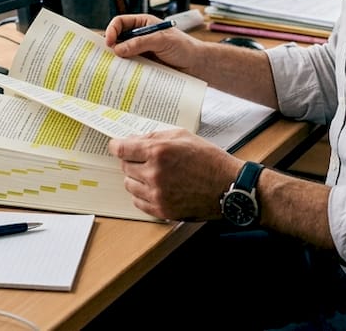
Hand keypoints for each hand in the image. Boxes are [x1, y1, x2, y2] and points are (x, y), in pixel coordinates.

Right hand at [105, 14, 199, 71]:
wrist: (197, 65)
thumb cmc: (184, 47)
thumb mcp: (162, 40)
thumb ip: (140, 43)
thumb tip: (118, 49)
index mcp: (143, 24)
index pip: (120, 23)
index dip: (112, 30)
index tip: (109, 42)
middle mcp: (139, 37)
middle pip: (118, 39)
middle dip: (110, 47)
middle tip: (104, 57)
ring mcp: (141, 52)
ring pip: (122, 55)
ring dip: (116, 61)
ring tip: (110, 69)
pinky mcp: (144, 66)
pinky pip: (130, 68)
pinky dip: (124, 72)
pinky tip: (121, 77)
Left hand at [108, 129, 241, 221]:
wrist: (228, 186)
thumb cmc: (209, 159)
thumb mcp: (183, 136)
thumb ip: (156, 136)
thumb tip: (135, 139)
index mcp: (159, 151)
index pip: (122, 149)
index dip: (117, 146)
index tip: (117, 146)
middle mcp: (154, 173)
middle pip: (124, 167)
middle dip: (132, 161)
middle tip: (145, 159)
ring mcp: (157, 194)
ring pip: (129, 184)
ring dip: (136, 178)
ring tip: (154, 174)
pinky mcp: (162, 210)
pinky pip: (138, 201)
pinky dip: (142, 194)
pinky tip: (156, 188)